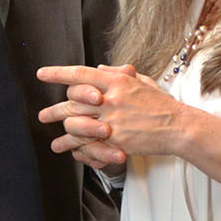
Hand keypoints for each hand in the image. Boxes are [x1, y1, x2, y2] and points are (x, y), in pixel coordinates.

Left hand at [38, 64, 186, 159]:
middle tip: (43, 116)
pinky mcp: (116, 141)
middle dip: (54, 111)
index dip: (58, 74)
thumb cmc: (161, 105)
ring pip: (76, 125)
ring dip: (63, 135)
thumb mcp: (141, 81)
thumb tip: (98, 67)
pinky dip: (79, 151)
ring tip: (56, 142)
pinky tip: (72, 153)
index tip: (41, 74)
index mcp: (116, 81)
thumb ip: (117, 74)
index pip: (80, 74)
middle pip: (72, 102)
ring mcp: (112, 121)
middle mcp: (111, 99)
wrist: (180, 128)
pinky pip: (90, 145)